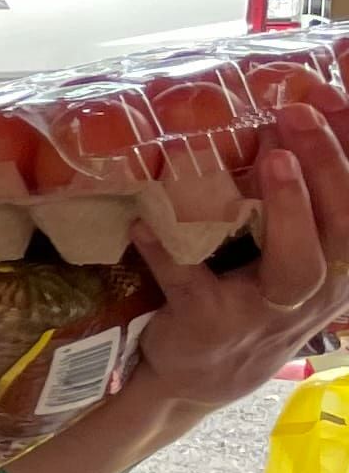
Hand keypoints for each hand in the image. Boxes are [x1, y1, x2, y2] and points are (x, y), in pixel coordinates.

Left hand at [127, 99, 348, 409]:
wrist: (199, 378)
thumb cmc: (248, 297)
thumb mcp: (288, 253)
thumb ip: (297, 201)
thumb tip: (291, 117)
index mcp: (339, 263)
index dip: (348, 147)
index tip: (325, 93)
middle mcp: (316, 289)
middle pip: (344, 227)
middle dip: (326, 165)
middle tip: (297, 112)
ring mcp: (265, 311)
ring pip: (299, 266)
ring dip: (291, 210)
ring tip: (273, 158)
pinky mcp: (211, 326)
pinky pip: (193, 286)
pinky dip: (168, 253)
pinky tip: (143, 223)